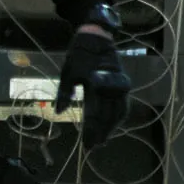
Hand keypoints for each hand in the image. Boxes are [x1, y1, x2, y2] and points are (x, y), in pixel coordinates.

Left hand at [55, 27, 130, 147]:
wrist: (97, 37)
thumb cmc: (79, 54)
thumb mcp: (67, 73)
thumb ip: (65, 93)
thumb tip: (59, 112)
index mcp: (95, 86)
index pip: (95, 114)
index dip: (91, 131)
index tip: (87, 145)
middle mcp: (110, 88)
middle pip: (109, 116)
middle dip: (102, 132)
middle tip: (94, 146)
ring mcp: (119, 86)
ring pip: (119, 112)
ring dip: (112, 127)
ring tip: (103, 139)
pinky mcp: (123, 84)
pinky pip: (123, 105)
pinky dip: (118, 117)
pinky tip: (112, 125)